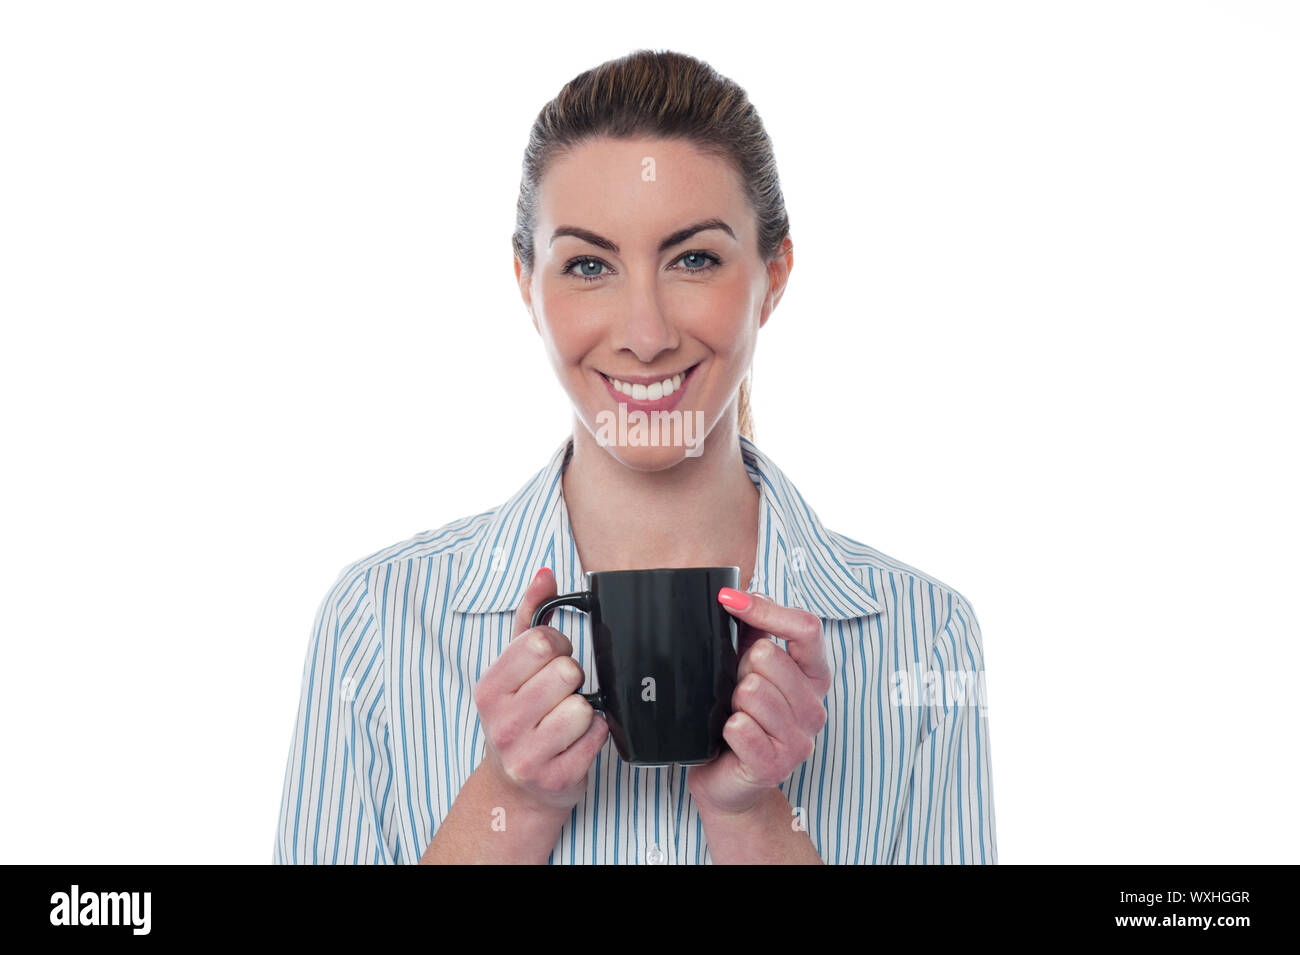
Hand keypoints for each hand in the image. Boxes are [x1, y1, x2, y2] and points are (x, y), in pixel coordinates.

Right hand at [472, 567, 608, 814]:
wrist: (515, 788)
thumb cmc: (517, 717)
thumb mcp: (512, 668)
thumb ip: (528, 616)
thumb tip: (545, 573)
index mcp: (490, 689)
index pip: (538, 642)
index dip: (557, 644)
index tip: (554, 656)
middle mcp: (503, 723)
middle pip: (566, 672)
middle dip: (573, 677)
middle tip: (561, 691)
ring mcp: (528, 755)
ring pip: (583, 706)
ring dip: (585, 709)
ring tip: (566, 718)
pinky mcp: (557, 778)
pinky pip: (598, 734)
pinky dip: (596, 733)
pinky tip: (575, 740)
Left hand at [687, 588, 831, 815]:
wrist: (728, 780)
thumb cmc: (740, 719)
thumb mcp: (747, 670)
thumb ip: (751, 633)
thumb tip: (738, 594)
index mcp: (815, 677)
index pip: (806, 628)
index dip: (766, 609)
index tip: (729, 600)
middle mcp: (815, 707)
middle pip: (770, 657)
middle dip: (740, 668)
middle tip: (735, 691)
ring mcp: (800, 740)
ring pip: (752, 690)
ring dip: (731, 701)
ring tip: (734, 715)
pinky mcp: (776, 765)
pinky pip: (740, 726)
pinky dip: (726, 728)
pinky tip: (730, 737)